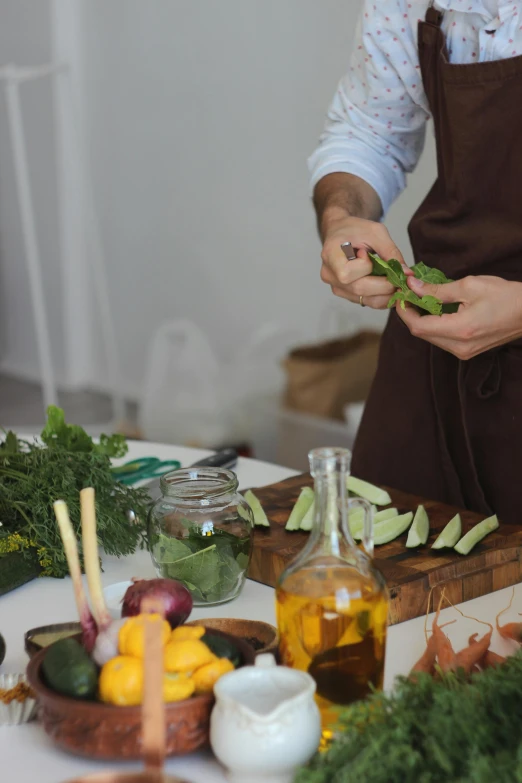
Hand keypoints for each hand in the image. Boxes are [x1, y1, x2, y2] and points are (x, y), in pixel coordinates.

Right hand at [320, 216, 405, 309]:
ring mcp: (336, 286)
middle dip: (384, 285)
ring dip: (386, 294)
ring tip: (398, 282)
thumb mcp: (376, 232)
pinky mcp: (345, 293)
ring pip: (364, 299)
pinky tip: (389, 286)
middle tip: (401, 278)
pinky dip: (381, 296)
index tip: (368, 253)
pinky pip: (366, 301)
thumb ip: (391, 252)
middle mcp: (329, 275)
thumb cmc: (355, 229)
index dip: (365, 267)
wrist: (341, 232)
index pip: (347, 273)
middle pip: (358, 289)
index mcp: (330, 255)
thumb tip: (407, 273)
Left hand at [396, 274, 521, 358]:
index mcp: (459, 330)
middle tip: (408, 295)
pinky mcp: (468, 352)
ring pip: (430, 338)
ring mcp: (464, 352)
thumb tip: (414, 287)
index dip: (404, 311)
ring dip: (422, 320)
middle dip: (411, 314)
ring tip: (420, 299)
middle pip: (421, 334)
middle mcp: (459, 347)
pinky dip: (434, 325)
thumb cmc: (505, 296)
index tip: (400, 296)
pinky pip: (442, 340)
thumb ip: (438, 289)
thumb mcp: (469, 286)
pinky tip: (435, 310)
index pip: (418, 326)